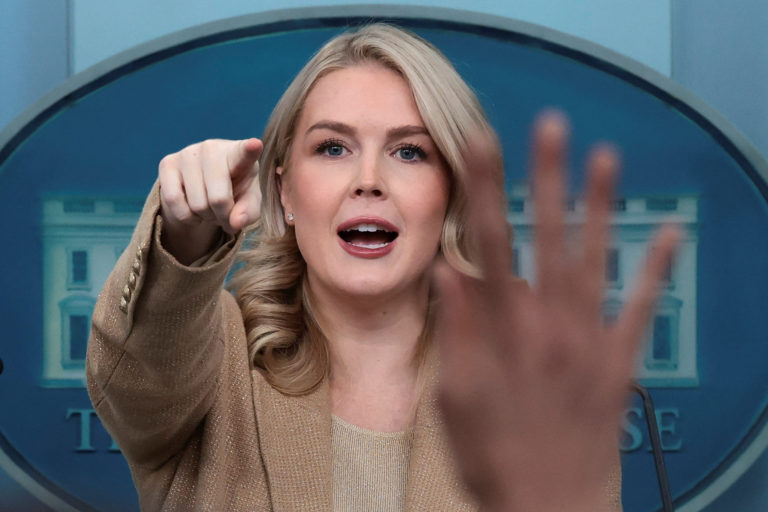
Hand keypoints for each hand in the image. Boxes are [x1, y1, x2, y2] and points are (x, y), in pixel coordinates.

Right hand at [158, 138, 262, 263]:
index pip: (246, 152)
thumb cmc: (234, 190)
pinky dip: (186, 216)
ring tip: (209, 208)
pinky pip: (174, 201)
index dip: (250, 150)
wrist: (204, 185)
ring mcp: (188, 153)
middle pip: (219, 199)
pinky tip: (192, 209)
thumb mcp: (248, 202)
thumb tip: (236, 222)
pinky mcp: (167, 163)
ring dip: (205, 217)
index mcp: (240, 154)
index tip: (255, 145)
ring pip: (196, 204)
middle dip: (222, 216)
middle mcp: (213, 148)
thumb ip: (249, 213)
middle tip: (224, 213)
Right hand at [433, 113, 678, 511]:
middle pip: (543, 237)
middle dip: (544, 176)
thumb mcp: (454, 395)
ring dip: (597, 205)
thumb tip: (448, 273)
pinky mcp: (619, 362)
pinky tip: (667, 233)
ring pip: (593, 259)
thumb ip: (455, 329)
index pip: (489, 242)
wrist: (549, 506)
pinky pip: (640, 309)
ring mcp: (588, 340)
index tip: (481, 144)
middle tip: (550, 126)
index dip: (485, 188)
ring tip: (604, 156)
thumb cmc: (493, 455)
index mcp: (501, 330)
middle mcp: (547, 324)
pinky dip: (654, 269)